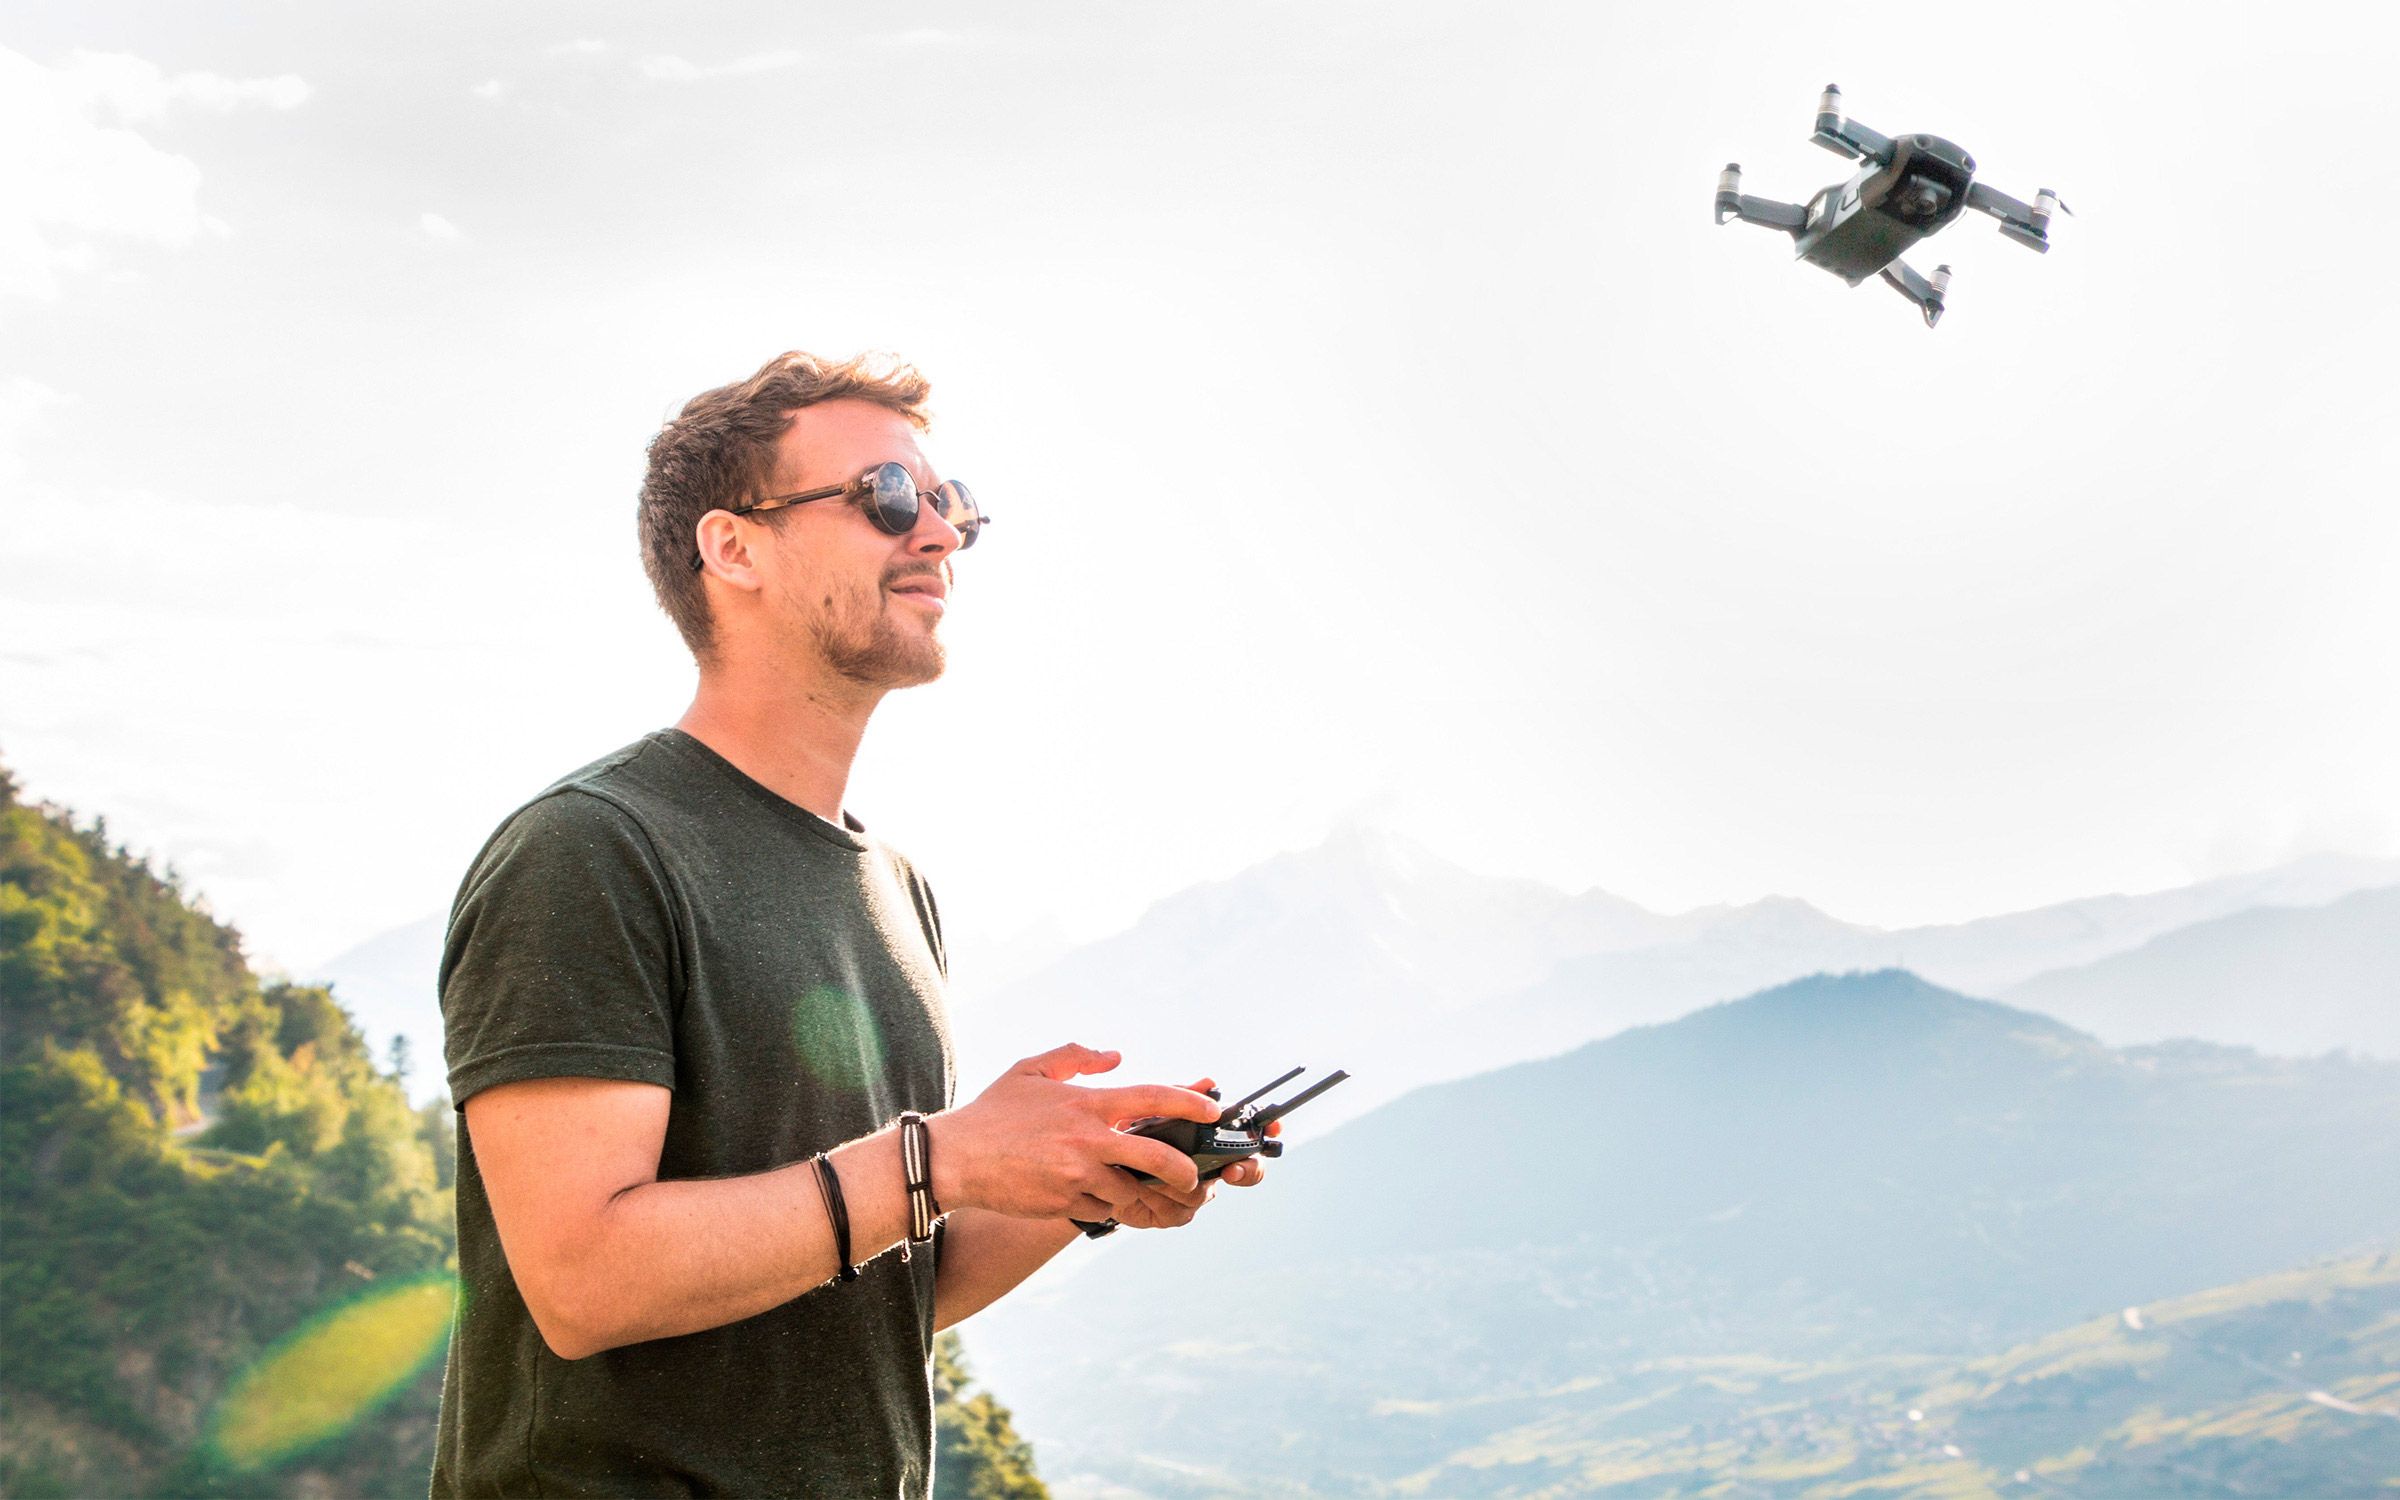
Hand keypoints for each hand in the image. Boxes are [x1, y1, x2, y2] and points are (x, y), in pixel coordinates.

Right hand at [927, 1044, 1219, 1222]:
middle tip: (1194, 1176)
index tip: (1212, 1108)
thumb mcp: (1031, 1070)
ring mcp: (1079, 1176)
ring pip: (1135, 1192)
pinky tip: (1117, 1203)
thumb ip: (1076, 1057)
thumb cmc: (993, 1112)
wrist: (956, 1159)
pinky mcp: (1066, 1203)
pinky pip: (1106, 1210)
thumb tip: (1116, 1056)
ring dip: (1150, 1196)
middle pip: (1158, 1157)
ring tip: (1162, 1197)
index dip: (1189, 1101)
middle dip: (1186, 1171)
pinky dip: (1116, 1208)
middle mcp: (1089, 1140)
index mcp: (1086, 1104)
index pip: (1151, 1098)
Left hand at [1109, 1077, 1277, 1230]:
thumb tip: (1209, 1082)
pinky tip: (1140, 1190)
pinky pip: (1180, 1211)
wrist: (1084, 1168)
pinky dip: (1159, 1199)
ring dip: (1180, 1181)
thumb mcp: (1144, 1106)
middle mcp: (1207, 1164)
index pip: (1249, 1134)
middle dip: (1246, 1169)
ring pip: (1206, 1191)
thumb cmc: (1119, 1131)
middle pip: (1246, 1169)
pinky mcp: (1173, 1214)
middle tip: (1231, 1167)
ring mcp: (1193, 1192)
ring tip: (1150, 1171)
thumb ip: (1176, 1094)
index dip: (1266, 1132)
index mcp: (1205, 1136)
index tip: (1273, 1129)